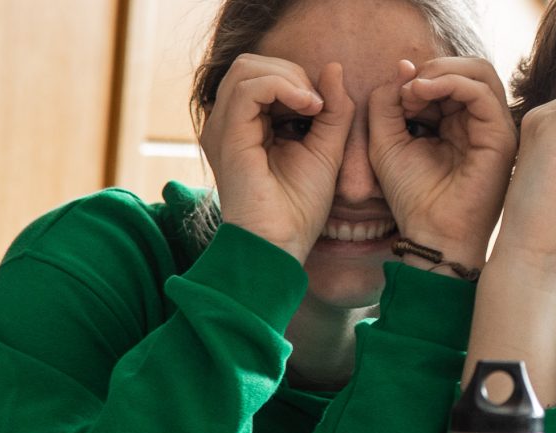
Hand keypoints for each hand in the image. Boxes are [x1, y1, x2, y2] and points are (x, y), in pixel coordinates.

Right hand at [199, 55, 353, 262]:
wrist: (280, 245)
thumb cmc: (300, 208)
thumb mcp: (327, 148)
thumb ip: (333, 108)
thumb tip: (333, 68)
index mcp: (246, 125)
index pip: (263, 75)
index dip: (298, 79)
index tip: (325, 108)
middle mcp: (227, 123)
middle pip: (252, 64)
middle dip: (293, 73)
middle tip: (320, 105)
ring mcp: (222, 127)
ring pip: (247, 68)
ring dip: (289, 78)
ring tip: (314, 106)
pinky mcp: (227, 135)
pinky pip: (248, 87)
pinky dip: (283, 86)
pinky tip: (308, 107)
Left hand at [367, 58, 515, 267]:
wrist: (431, 235)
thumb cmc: (412, 197)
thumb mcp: (386, 140)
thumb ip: (387, 101)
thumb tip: (405, 66)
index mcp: (458, 122)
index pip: (448, 78)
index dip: (418, 77)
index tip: (394, 98)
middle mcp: (480, 122)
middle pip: (469, 68)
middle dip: (433, 68)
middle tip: (406, 88)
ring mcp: (494, 128)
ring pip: (480, 73)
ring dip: (441, 72)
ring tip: (413, 91)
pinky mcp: (501, 137)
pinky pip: (482, 92)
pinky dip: (451, 83)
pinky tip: (423, 94)